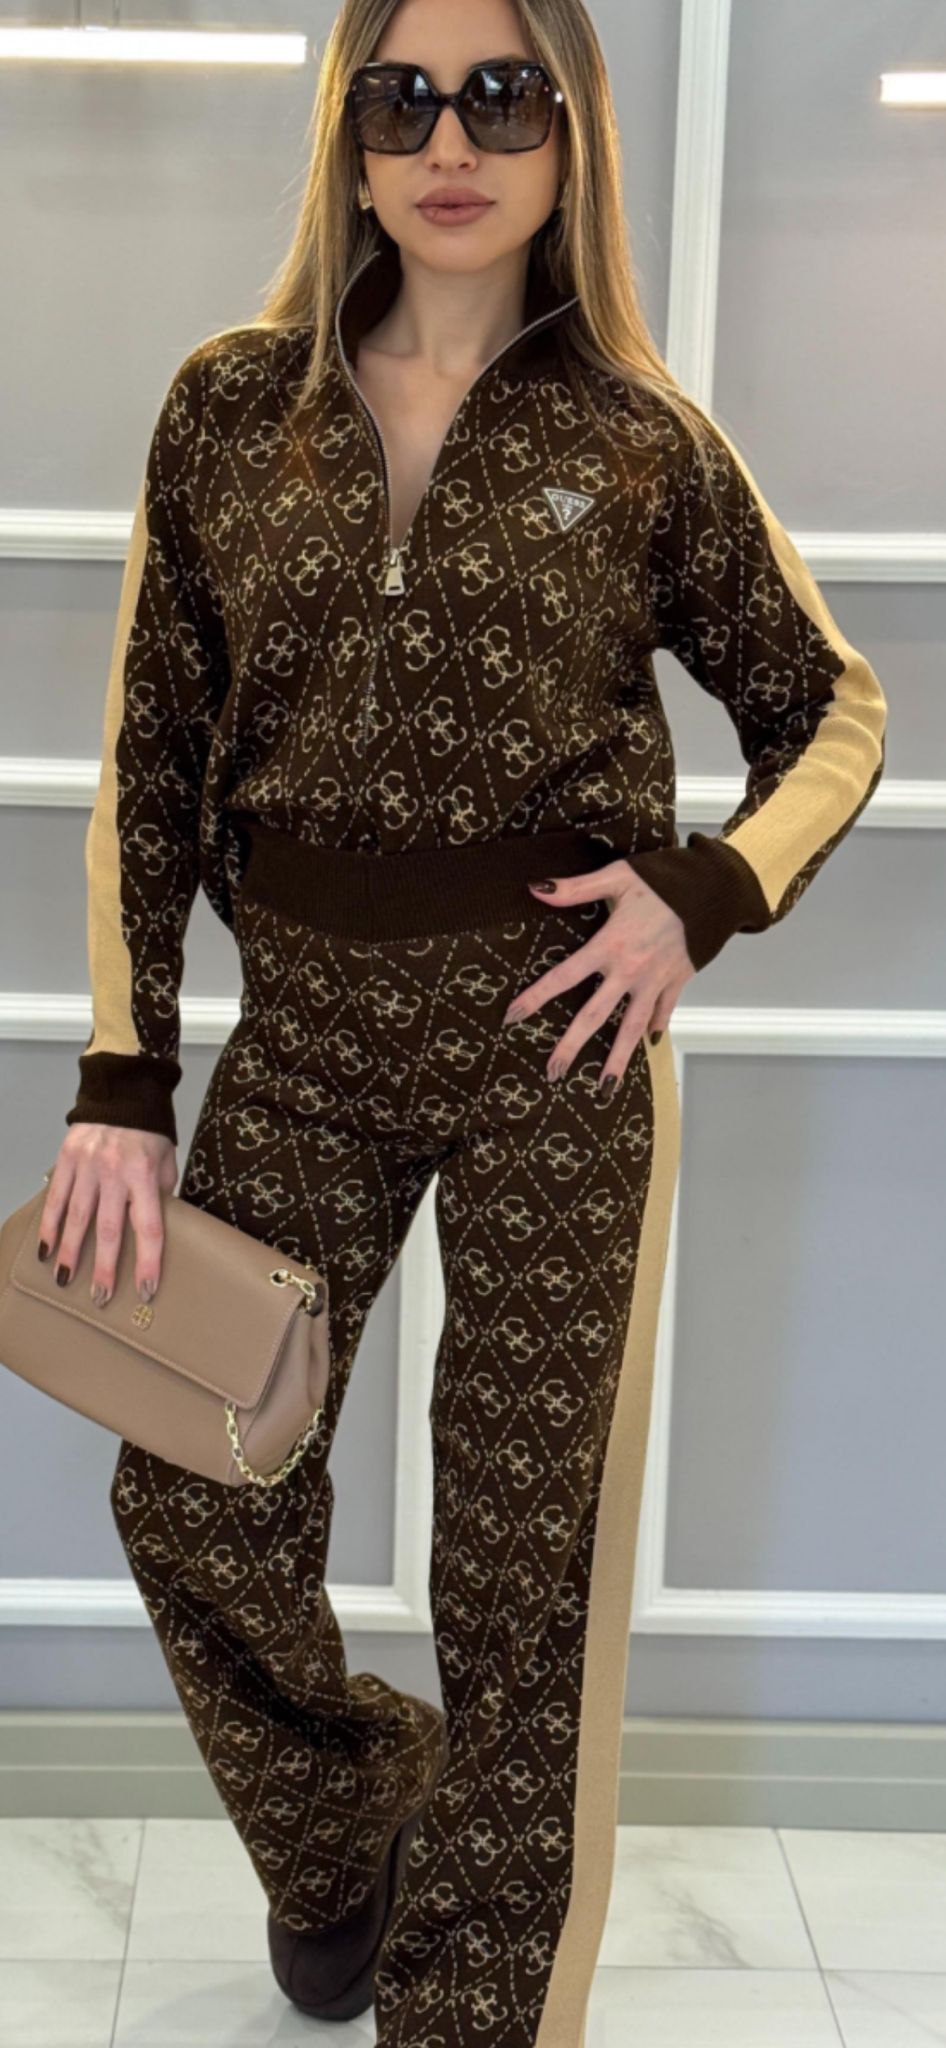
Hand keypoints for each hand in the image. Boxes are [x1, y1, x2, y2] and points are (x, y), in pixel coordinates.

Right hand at [36, 1126, 178, 1305]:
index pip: (148, 1227)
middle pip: (109, 1228)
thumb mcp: (166, 1161)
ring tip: (65, 1280)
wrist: (123, 1089)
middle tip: (101, 1297)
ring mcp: (87, 1166)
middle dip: (104, 1267)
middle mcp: (115, 1172)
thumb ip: (160, 1195)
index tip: (147, 1289)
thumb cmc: (150, 1131)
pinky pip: (57, 1197)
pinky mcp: (67, 1158)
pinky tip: (46, 1249)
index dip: (148, 1261)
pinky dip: (50, 1224)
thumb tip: (155, 1229)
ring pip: (77, 1217)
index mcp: (144, 1175)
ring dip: (71, 1252)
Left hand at [501, 859, 695, 1088]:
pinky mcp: (677, 981)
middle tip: (552, 1074)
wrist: (713, 889)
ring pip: (631, 1028)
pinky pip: (663, 1011)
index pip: (563, 977)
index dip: (535, 997)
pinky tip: (648, 1043)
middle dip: (571, 1047)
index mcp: (610, 945)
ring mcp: (655, 981)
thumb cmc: (663, 880)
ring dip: (618, 1059)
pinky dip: (655, 1028)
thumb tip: (534, 889)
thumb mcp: (616, 877)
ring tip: (605, 1087)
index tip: (512, 1018)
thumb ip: (574, 889)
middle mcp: (630, 970)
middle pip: (594, 1016)